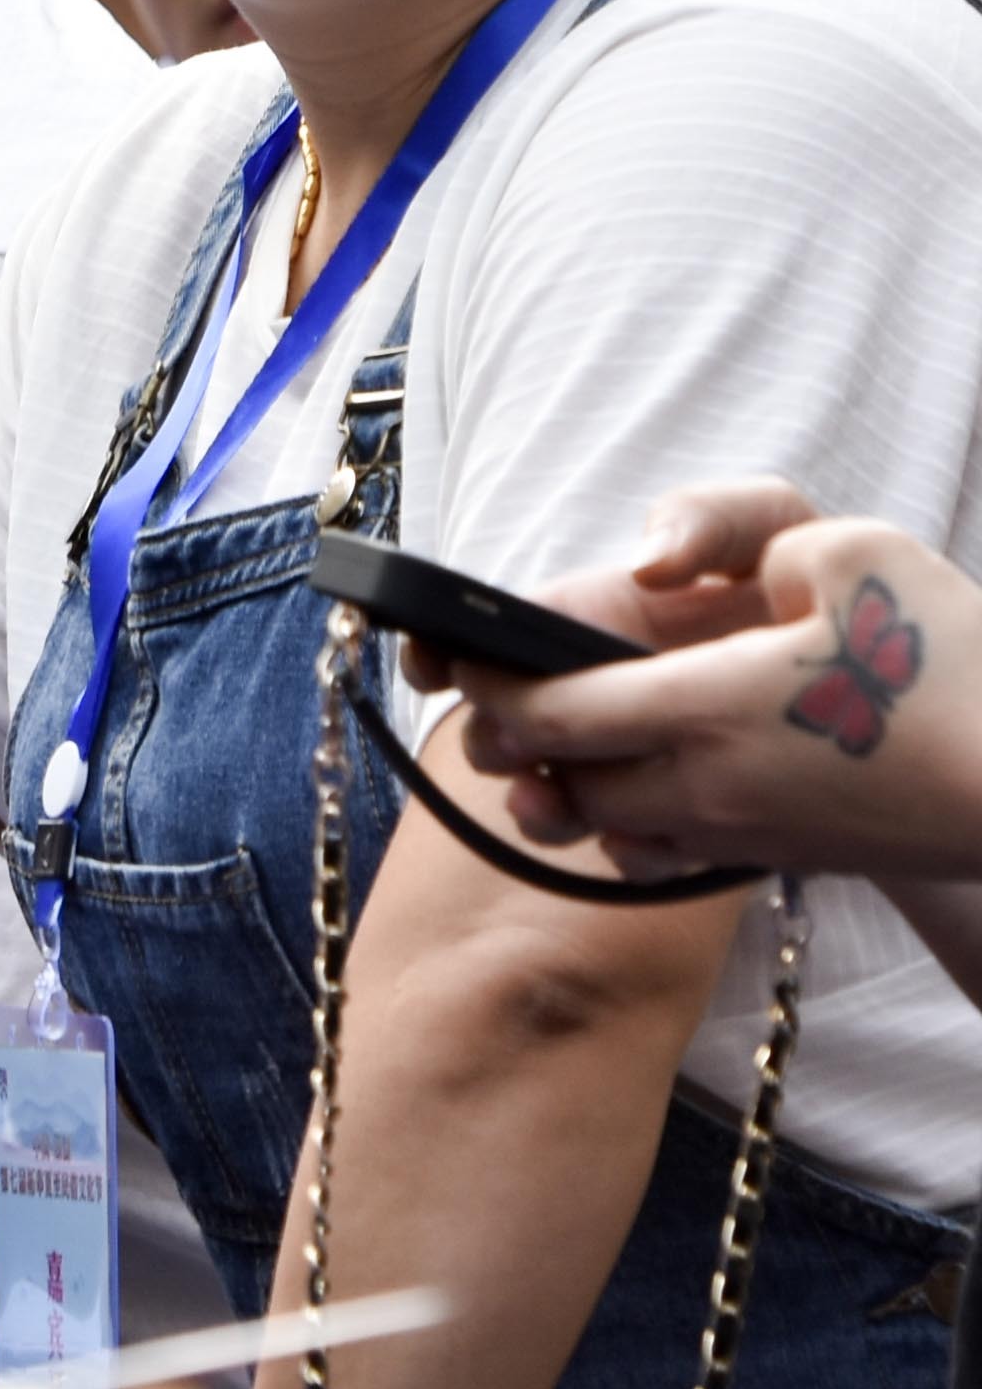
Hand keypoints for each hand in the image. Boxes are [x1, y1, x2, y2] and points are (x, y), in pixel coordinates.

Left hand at [433, 504, 981, 884]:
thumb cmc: (951, 659)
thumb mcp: (848, 547)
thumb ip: (729, 527)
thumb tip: (646, 558)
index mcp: (705, 707)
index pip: (543, 711)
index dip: (483, 682)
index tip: (457, 648)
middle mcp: (705, 785)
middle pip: (552, 776)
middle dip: (503, 736)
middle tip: (487, 686)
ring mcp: (738, 834)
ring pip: (597, 825)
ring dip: (556, 783)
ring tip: (546, 736)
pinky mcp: (775, 861)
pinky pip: (656, 858)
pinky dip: (618, 829)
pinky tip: (625, 786)